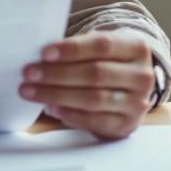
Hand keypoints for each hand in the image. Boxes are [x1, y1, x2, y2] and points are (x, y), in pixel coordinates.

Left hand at [18, 30, 155, 139]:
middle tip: (28, 73)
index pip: (102, 45)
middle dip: (57, 74)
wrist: (132, 89)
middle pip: (95, 73)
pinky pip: (94, 121)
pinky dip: (69, 114)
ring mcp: (136, 103)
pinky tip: (51, 107)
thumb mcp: (102, 48)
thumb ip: (78, 49)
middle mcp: (142, 76)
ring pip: (92, 98)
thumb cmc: (108, 62)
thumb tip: (41, 56)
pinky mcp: (126, 125)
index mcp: (136, 48)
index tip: (44, 53)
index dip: (72, 49)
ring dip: (56, 94)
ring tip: (31, 91)